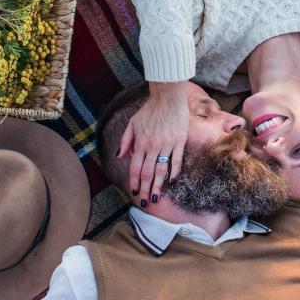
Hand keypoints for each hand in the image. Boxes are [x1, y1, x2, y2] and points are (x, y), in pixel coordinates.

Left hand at [118, 82, 188, 205]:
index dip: (134, 182)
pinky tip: (172, 182)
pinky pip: (177, 161)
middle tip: (144, 202)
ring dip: (158, 186)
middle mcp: (153, 146)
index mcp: (140, 142)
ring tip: (156, 197)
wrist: (168, 97)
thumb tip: (120, 156)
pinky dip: (174, 173)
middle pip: (147, 173)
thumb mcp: (132, 123)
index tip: (133, 192)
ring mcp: (167, 144)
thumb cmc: (150, 109)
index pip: (135, 168)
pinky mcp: (179, 141)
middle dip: (144, 189)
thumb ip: (125, 141)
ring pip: (161, 170)